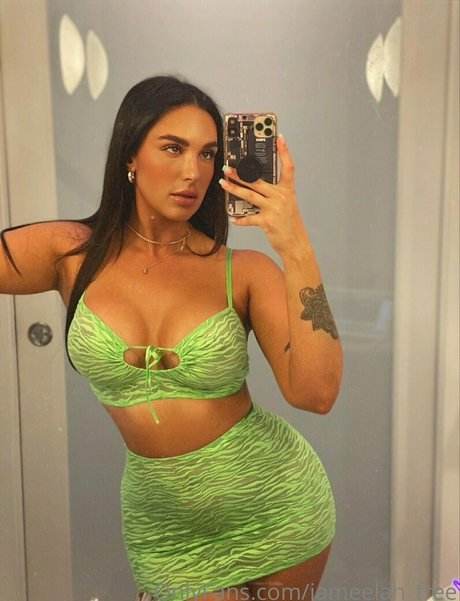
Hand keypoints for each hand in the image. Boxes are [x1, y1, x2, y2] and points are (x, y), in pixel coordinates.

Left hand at [219, 135, 308, 255]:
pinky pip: (250, 218)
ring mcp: (274, 208)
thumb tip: (254, 187)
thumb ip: (273, 194)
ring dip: (234, 189)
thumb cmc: (290, 224)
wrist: (296, 243)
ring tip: (223, 184)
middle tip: (228, 167)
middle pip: (258, 181)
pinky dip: (241, 219)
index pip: (288, 167)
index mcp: (287, 191)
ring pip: (250, 195)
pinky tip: (234, 218)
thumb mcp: (287, 205)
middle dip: (240, 173)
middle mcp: (281, 197)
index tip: (279, 138)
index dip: (284, 152)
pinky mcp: (268, 221)